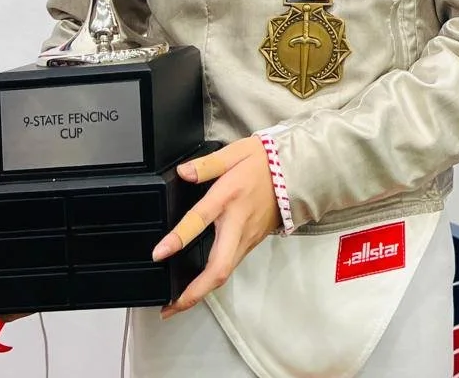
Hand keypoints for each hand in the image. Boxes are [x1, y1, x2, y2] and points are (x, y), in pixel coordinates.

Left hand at [150, 137, 283, 317]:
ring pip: (225, 272)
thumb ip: (208, 164)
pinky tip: (199, 284)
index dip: (178, 238)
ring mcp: (247, 237)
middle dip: (194, 292)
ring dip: (202, 291)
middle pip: (218, 268)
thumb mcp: (236, 153)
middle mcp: (238, 224)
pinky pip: (231, 265)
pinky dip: (213, 280)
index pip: (200, 220)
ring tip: (177, 303)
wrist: (299, 171)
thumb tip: (183, 172)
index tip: (159, 253)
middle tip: (170, 307)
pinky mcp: (252, 242)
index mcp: (229, 197)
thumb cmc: (267, 162)